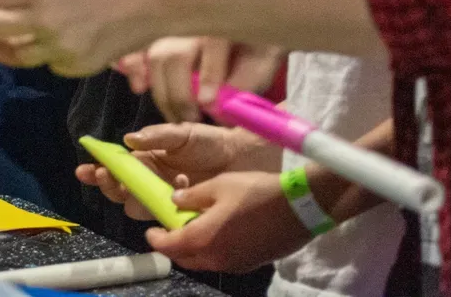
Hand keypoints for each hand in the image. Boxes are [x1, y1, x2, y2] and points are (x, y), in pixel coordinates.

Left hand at [0, 0, 178, 74]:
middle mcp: (44, 22)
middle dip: (7, 17)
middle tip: (25, 10)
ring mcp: (61, 48)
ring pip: (20, 53)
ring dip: (26, 39)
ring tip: (44, 27)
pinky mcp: (78, 67)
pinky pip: (50, 65)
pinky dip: (53, 54)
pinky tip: (69, 38)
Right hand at [77, 122, 265, 210]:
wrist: (241, 161)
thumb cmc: (209, 143)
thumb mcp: (182, 133)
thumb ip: (156, 136)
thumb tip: (128, 139)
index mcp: (146, 159)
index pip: (115, 166)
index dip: (98, 170)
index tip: (85, 171)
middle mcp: (149, 181)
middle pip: (118, 191)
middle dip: (108, 185)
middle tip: (107, 176)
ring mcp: (162, 200)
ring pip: (135, 207)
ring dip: (138, 196)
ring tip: (159, 178)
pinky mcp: (177, 215)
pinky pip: (161, 218)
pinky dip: (166, 207)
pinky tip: (181, 189)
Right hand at [116, 38, 286, 121]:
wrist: (248, 18)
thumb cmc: (255, 46)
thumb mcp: (263, 63)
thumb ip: (246, 82)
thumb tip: (220, 106)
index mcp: (224, 24)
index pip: (212, 46)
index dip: (209, 76)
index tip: (207, 104)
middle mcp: (193, 21)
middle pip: (174, 56)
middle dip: (180, 94)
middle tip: (191, 120)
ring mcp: (172, 27)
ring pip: (154, 56)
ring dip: (161, 91)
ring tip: (174, 116)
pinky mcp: (158, 36)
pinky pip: (138, 49)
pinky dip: (133, 67)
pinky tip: (139, 87)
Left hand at [146, 171, 311, 273]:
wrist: (299, 208)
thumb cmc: (256, 192)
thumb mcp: (219, 185)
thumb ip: (192, 196)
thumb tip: (174, 201)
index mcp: (202, 239)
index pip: (169, 246)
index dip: (156, 239)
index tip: (151, 230)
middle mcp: (216, 258)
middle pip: (184, 258)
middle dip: (173, 246)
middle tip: (171, 228)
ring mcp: (234, 264)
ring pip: (203, 262)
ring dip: (193, 249)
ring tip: (195, 226)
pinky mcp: (250, 264)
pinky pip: (221, 260)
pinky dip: (212, 250)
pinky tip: (220, 231)